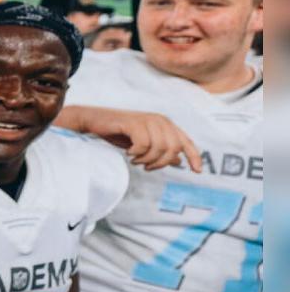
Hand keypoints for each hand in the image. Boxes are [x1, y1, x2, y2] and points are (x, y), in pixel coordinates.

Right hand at [76, 107, 202, 171]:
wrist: (95, 121)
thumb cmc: (119, 132)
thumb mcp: (144, 143)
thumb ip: (161, 150)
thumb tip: (179, 160)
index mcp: (165, 124)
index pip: (186, 142)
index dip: (194, 157)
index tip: (197, 172)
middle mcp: (159, 120)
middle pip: (173, 148)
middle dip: (160, 162)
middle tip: (147, 167)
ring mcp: (147, 120)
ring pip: (159, 148)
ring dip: (146, 159)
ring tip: (136, 159)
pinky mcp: (134, 123)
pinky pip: (144, 144)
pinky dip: (137, 153)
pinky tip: (129, 152)